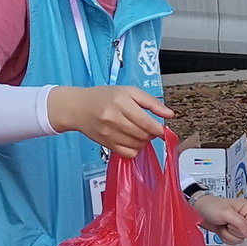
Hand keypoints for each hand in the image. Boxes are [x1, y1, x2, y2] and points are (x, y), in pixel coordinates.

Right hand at [47, 85, 172, 157]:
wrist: (76, 107)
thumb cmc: (103, 97)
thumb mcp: (128, 91)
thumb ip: (151, 102)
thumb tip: (169, 114)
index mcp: (121, 102)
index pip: (147, 122)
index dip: (159, 129)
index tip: (162, 129)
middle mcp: (114, 118)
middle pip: (143, 135)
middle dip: (151, 134)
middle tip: (148, 127)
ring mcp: (109, 133)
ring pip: (137, 145)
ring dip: (143, 141)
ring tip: (138, 132)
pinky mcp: (106, 144)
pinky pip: (128, 154)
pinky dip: (134, 150)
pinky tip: (132, 141)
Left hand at [191, 194, 246, 243]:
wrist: (198, 210)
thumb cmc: (210, 206)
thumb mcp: (227, 214)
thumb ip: (241, 223)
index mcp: (246, 208)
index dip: (243, 228)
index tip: (232, 223)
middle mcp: (243, 216)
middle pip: (246, 234)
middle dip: (233, 231)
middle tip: (226, 223)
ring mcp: (236, 224)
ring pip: (239, 239)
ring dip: (228, 235)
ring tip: (222, 225)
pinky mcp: (230, 230)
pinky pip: (233, 240)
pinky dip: (225, 237)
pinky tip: (221, 230)